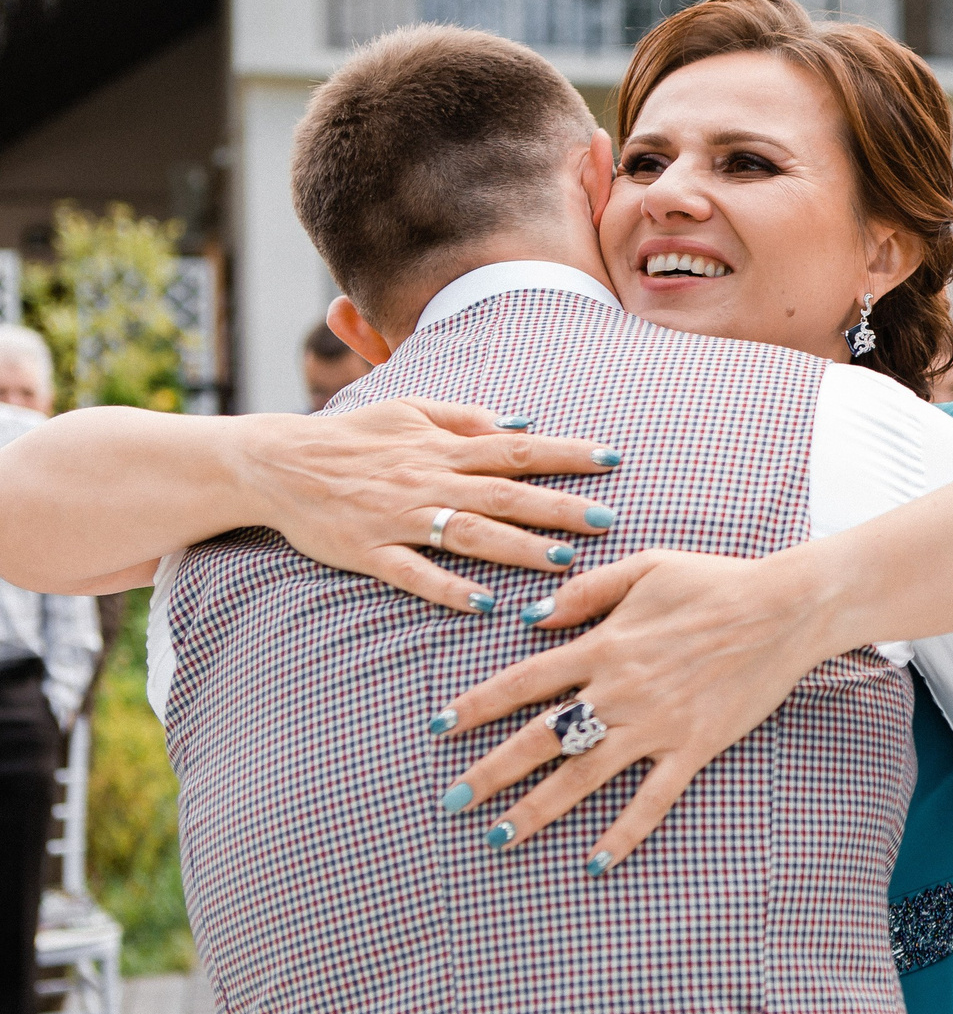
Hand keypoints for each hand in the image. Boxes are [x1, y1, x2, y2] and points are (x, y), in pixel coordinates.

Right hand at [242, 400, 620, 611]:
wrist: (278, 462)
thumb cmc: (354, 437)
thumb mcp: (410, 411)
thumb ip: (467, 418)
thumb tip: (523, 425)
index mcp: (442, 447)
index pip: (516, 448)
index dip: (565, 453)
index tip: (612, 458)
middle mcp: (427, 480)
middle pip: (504, 494)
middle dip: (558, 507)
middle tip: (606, 520)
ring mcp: (398, 518)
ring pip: (467, 534)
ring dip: (517, 548)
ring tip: (562, 561)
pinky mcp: (369, 551)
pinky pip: (413, 573)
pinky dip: (447, 587)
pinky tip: (483, 602)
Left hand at [428, 546, 837, 871]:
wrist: (785, 608)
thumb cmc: (716, 580)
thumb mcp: (645, 566)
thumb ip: (585, 590)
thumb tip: (531, 617)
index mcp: (604, 644)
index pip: (522, 681)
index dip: (475, 706)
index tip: (437, 729)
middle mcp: (619, 690)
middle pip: (540, 737)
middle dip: (489, 772)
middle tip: (450, 802)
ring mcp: (656, 724)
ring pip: (583, 776)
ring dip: (537, 810)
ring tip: (498, 840)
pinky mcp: (693, 748)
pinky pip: (652, 799)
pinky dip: (623, 832)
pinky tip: (594, 862)